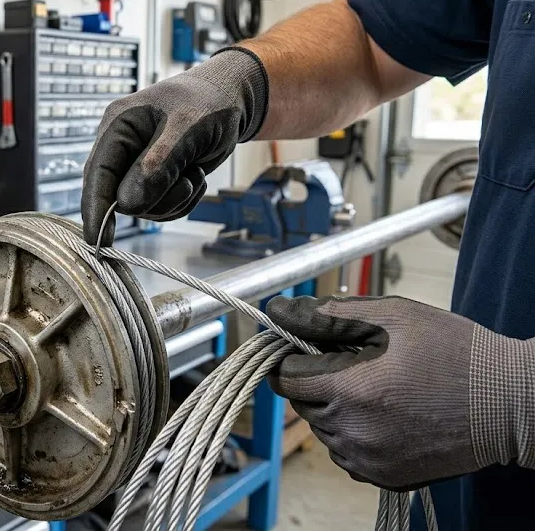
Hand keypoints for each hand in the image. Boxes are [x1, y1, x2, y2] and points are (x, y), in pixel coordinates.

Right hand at [81, 47, 268, 244]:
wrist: (233, 100)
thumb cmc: (209, 103)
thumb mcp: (187, 129)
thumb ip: (157, 165)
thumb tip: (128, 204)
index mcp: (118, 126)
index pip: (97, 174)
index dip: (95, 208)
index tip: (98, 240)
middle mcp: (121, 148)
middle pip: (118, 196)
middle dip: (155, 198)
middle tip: (187, 181)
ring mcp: (136, 166)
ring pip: (142, 207)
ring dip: (173, 199)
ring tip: (194, 172)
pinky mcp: (154, 180)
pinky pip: (160, 207)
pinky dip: (182, 200)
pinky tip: (195, 175)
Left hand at [266, 295, 534, 490]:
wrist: (509, 404)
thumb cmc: (455, 353)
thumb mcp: (393, 316)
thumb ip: (329, 315)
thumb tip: (279, 311)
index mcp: (351, 388)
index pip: (285, 378)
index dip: (291, 357)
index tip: (306, 348)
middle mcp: (353, 430)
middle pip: (303, 403)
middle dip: (317, 380)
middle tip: (356, 365)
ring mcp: (367, 458)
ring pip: (323, 430)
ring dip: (335, 408)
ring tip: (378, 390)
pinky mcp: (383, 476)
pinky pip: (345, 454)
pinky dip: (354, 435)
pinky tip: (385, 416)